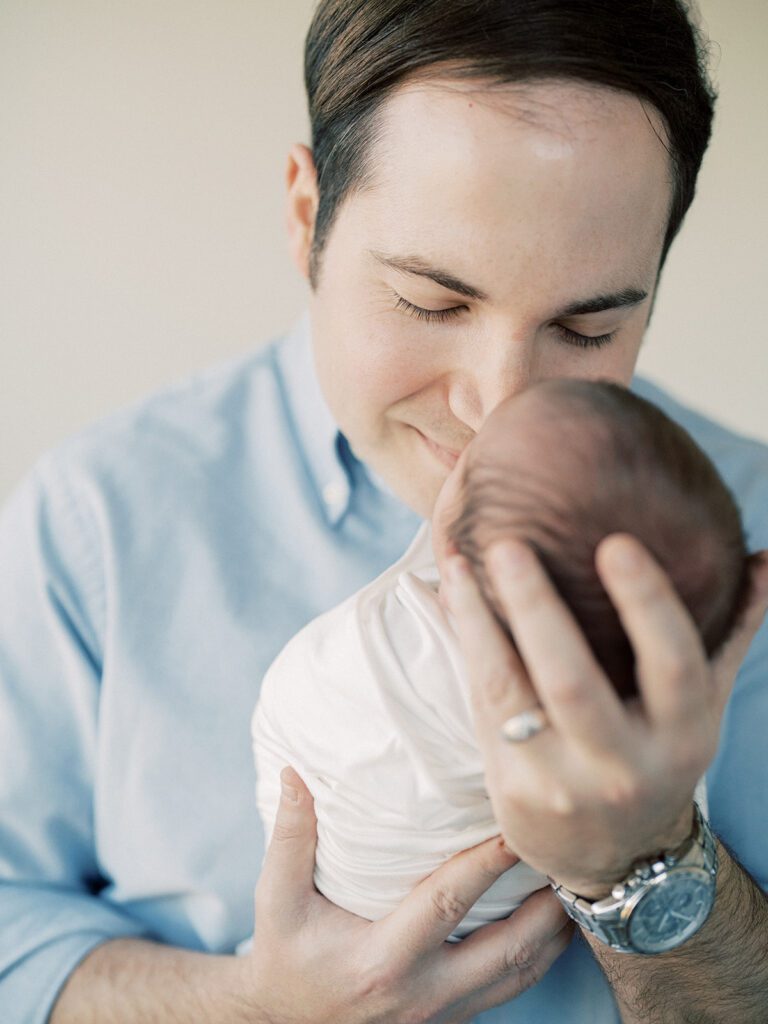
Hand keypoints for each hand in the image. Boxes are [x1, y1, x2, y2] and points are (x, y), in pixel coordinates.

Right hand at [237, 765, 571, 1023]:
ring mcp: (444, 1014)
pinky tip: (554, 922)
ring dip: (554, 932)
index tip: (516, 822)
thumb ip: (290, 837)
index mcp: (383, 960)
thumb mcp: (277, 901)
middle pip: (508, 949)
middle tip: (572, 852)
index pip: (448, 902)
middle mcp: (423, 993)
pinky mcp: (453, 1020)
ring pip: (521, 976)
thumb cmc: (285, 957)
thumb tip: (294, 772)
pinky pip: (512, 990)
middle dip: (547, 903)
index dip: (486, 862)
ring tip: (578, 882)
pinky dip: (540, 956)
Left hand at [444, 535, 767, 898]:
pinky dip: (466, 645)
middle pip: (574, 682)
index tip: (616, 544)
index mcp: (682, 735)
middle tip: (508, 546)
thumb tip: (763, 558)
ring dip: (480, 622)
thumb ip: (728, 630)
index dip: (647, 605)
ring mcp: (561, 782)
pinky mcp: (512, 787)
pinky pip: (483, 704)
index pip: (674, 665)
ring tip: (458, 563)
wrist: (616, 856)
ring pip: (511, 692)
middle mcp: (623, 766)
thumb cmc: (658, 754)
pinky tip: (454, 594)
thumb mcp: (701, 704)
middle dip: (537, 610)